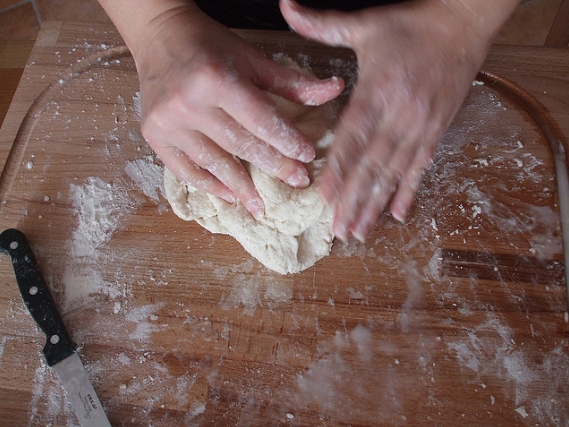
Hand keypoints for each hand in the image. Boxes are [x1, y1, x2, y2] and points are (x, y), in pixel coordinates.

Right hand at [127, 4, 343, 218]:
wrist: (159, 35)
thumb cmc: (210, 45)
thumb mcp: (252, 59)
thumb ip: (292, 82)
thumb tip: (334, 89)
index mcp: (217, 78)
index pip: (261, 120)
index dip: (287, 141)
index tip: (307, 158)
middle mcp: (189, 102)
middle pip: (240, 144)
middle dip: (273, 166)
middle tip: (296, 181)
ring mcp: (168, 122)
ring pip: (214, 162)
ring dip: (241, 186)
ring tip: (261, 206)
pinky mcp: (153, 134)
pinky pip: (184, 169)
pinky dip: (208, 184)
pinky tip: (229, 195)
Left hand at [281, 0, 518, 240]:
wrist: (464, 22)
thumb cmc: (413, 23)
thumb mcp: (365, 23)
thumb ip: (322, 24)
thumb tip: (286, 7)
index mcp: (377, 90)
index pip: (353, 137)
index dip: (339, 169)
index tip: (325, 197)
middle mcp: (399, 114)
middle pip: (373, 165)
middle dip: (354, 200)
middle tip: (339, 230)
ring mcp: (421, 125)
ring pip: (395, 173)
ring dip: (376, 204)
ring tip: (360, 231)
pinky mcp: (437, 130)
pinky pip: (421, 167)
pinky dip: (409, 191)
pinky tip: (399, 214)